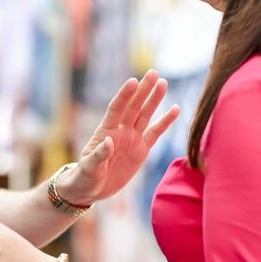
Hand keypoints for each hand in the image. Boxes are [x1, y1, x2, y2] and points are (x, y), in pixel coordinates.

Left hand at [59, 70, 179, 203]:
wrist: (91, 189)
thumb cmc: (85, 177)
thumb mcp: (89, 168)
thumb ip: (98, 155)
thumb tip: (109, 142)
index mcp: (105, 131)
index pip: (116, 109)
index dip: (125, 95)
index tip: (133, 81)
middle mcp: (120, 131)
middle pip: (134, 106)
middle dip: (143, 90)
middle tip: (153, 72)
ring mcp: (131, 139)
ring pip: (145, 115)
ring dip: (154, 100)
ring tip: (163, 83)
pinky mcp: (141, 150)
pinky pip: (155, 133)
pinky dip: (165, 122)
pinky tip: (175, 108)